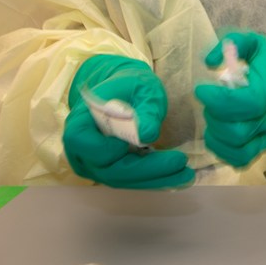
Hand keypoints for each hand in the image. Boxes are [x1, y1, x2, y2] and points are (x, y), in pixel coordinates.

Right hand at [63, 55, 194, 188]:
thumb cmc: (130, 84)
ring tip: (185, 175)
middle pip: (110, 170)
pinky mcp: (106, 168)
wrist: (123, 89)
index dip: (112, 150)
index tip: (141, 143)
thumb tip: (148, 135)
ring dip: (154, 179)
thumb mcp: (143, 87)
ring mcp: (92, 162)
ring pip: (121, 179)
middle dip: (148, 171)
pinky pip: (127, 178)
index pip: (90, 147)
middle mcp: (80, 149)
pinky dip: (151, 178)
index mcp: (80, 123)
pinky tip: (175, 176)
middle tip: (181, 165)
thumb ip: (144, 109)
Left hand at [194, 32, 265, 168]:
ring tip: (215, 115)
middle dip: (214, 115)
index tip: (202, 87)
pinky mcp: (264, 144)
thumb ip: (235, 43)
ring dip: (216, 134)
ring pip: (237, 148)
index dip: (217, 99)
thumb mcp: (260, 44)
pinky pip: (241, 160)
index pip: (245, 104)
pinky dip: (224, 152)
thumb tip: (209, 62)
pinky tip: (219, 134)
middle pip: (237, 131)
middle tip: (212, 99)